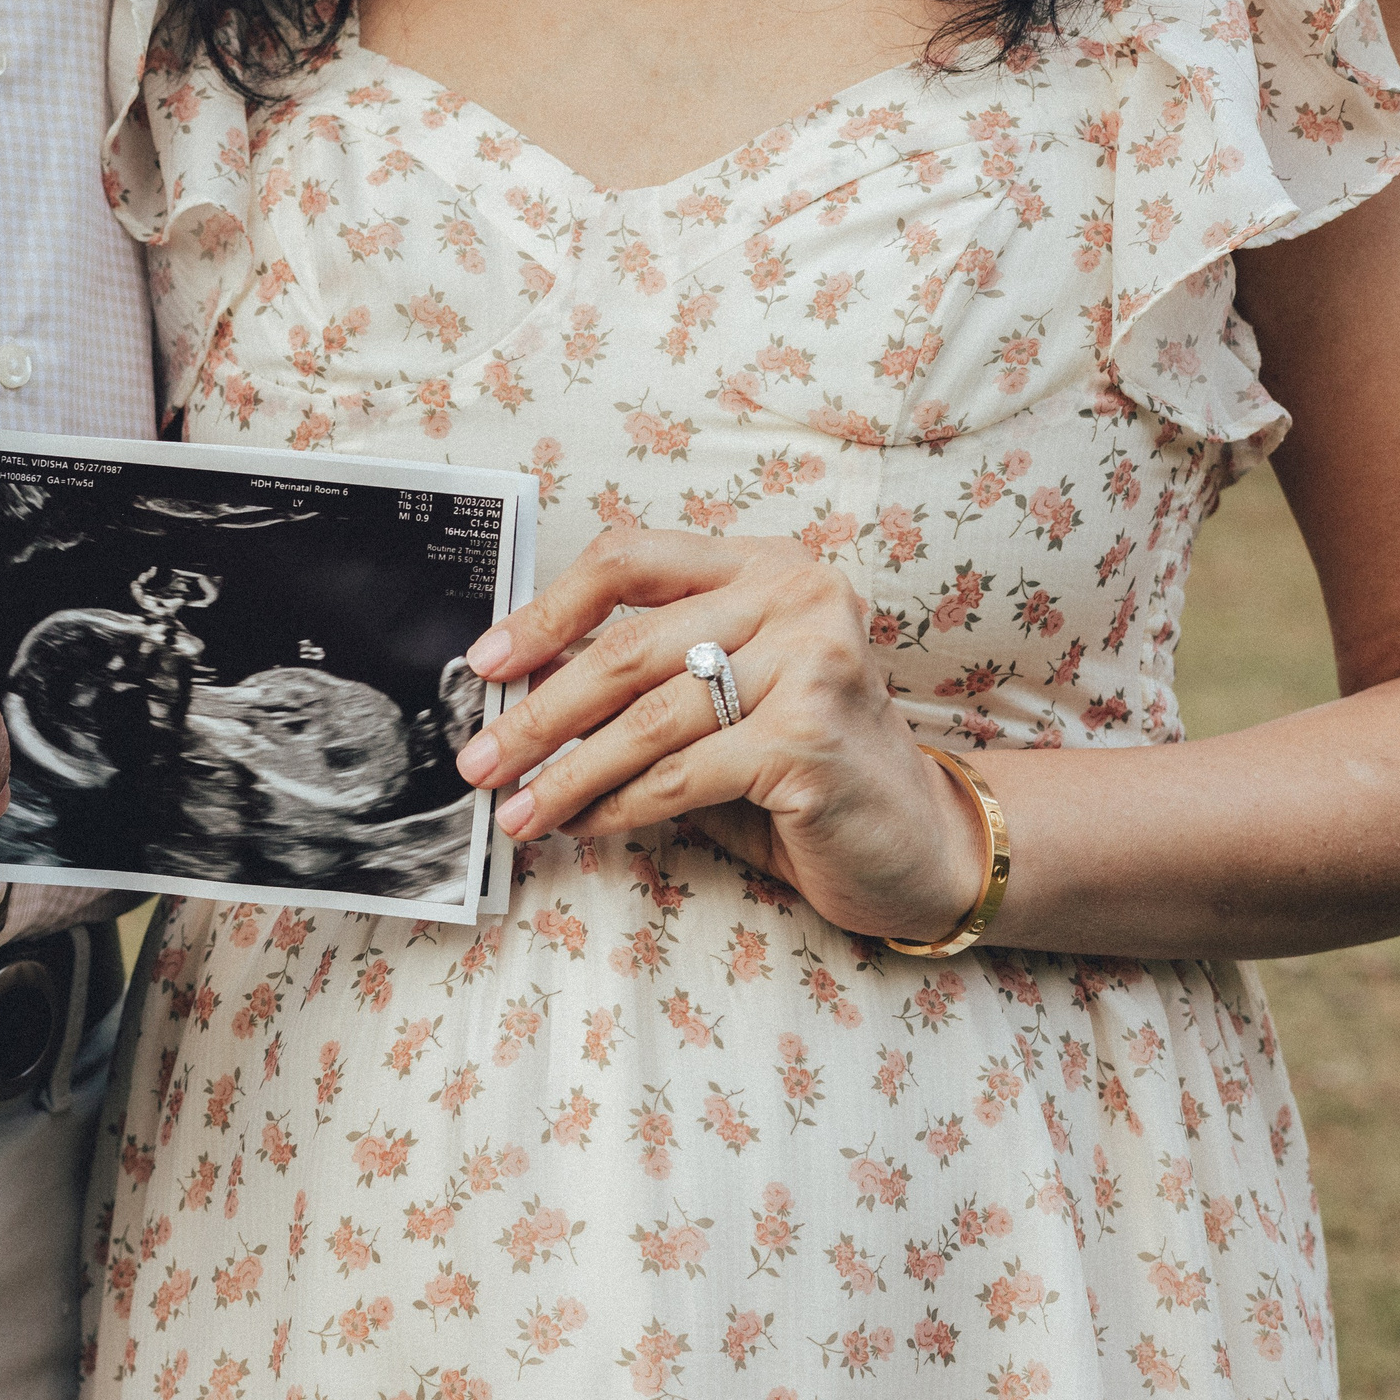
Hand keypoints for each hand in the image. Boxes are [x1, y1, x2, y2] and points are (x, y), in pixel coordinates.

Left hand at [454, 530, 982, 943]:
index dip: (547, 610)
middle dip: (539, 713)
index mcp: (765, 565)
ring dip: (567, 773)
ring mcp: (812, 662)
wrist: (919, 841)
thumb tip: (521, 690)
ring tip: (517, 810)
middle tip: (481, 757)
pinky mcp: (809, 739)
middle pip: (628, 647)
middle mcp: (797, 595)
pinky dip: (618, 806)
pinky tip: (582, 826)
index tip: (487, 663)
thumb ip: (644, 679)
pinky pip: (680, 776)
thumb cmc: (807, 764)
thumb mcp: (724, 697)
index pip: (630, 559)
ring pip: (647, 719)